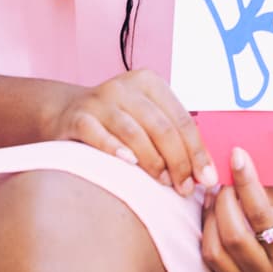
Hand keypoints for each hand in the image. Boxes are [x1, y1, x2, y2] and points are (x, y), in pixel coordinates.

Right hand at [49, 69, 216, 196]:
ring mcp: (100, 100)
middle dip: (178, 161)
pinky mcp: (78, 117)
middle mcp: (125, 87)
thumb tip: (205, 170)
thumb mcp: (146, 116)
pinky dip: (115, 149)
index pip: (182, 119)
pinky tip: (129, 164)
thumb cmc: (117, 121)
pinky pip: (99, 135)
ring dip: (153, 162)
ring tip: (163, 183)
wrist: (65, 111)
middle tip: (185, 188)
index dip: (197, 151)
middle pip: (161, 127)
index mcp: (149, 83)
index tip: (207, 178)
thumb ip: (172, 135)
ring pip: (134, 132)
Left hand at [201, 148, 272, 271]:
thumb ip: (264, 189)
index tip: (237, 155)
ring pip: (214, 251)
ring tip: (217, 193)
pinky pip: (210, 260)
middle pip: (233, 235)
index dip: (246, 182)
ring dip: (210, 216)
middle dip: (223, 200)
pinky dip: (207, 232)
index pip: (260, 214)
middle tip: (224, 178)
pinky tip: (213, 211)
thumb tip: (233, 162)